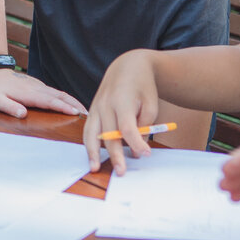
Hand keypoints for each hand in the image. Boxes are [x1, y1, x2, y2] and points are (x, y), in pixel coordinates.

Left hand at [0, 68, 85, 118]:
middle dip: (75, 105)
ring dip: (74, 102)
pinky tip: (74, 105)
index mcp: (29, 94)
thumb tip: (23, 114)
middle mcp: (38, 89)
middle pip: (60, 97)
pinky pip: (57, 93)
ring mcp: (40, 87)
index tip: (75, 113)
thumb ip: (9, 107)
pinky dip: (68, 99)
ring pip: (60, 94)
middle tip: (89, 115)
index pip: (49, 101)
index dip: (62, 107)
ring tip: (86, 112)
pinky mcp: (40, 87)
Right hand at [82, 50, 159, 173]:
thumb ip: (144, 125)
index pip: (127, 127)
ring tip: (94, 168)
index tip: (146, 154)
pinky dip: (89, 144)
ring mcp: (95, 107)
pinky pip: (87, 130)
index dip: (136, 143)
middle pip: (108, 134)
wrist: (127, 66)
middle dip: (114, 155)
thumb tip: (136, 148)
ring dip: (92, 152)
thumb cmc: (142, 86)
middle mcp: (105, 104)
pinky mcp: (92, 110)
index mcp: (122, 100)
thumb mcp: (151, 103)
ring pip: (91, 133)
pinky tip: (92, 156)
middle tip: (121, 172)